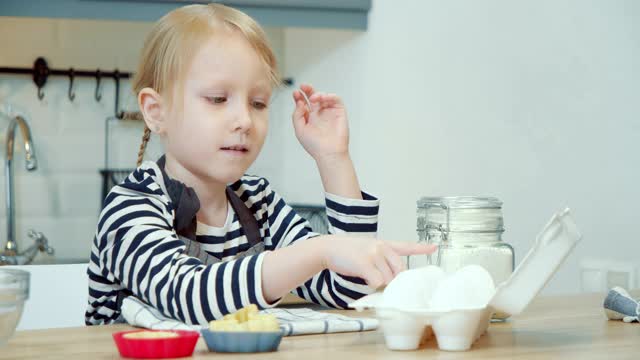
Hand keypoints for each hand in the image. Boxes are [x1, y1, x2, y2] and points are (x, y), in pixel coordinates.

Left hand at [291, 84, 349, 161]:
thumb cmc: (314, 145)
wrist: (328, 153)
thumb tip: (300, 102)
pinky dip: (330, 96)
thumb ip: (297, 115)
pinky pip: (336, 100)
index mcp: (310, 118)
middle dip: (308, 90)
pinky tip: (324, 98)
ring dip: (318, 94)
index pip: (304, 103)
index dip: (299, 97)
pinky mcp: (339, 113)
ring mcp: (330, 113)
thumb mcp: (299, 130)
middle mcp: (320, 114)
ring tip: (314, 98)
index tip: (295, 93)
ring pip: (324, 97)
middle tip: (303, 86)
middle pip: (314, 97)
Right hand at [321, 236, 437, 288]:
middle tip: (376, 277)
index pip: (405, 246)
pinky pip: (376, 282)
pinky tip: (361, 276)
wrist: (327, 248)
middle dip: (391, 280)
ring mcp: (374, 254)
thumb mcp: (366, 250)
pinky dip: (370, 284)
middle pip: (398, 272)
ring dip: (377, 282)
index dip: (421, 248)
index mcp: (383, 244)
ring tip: (363, 272)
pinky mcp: (365, 262)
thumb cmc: (345, 252)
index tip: (434, 248)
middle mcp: (382, 247)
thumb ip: (380, 261)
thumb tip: (387, 281)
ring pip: (387, 279)